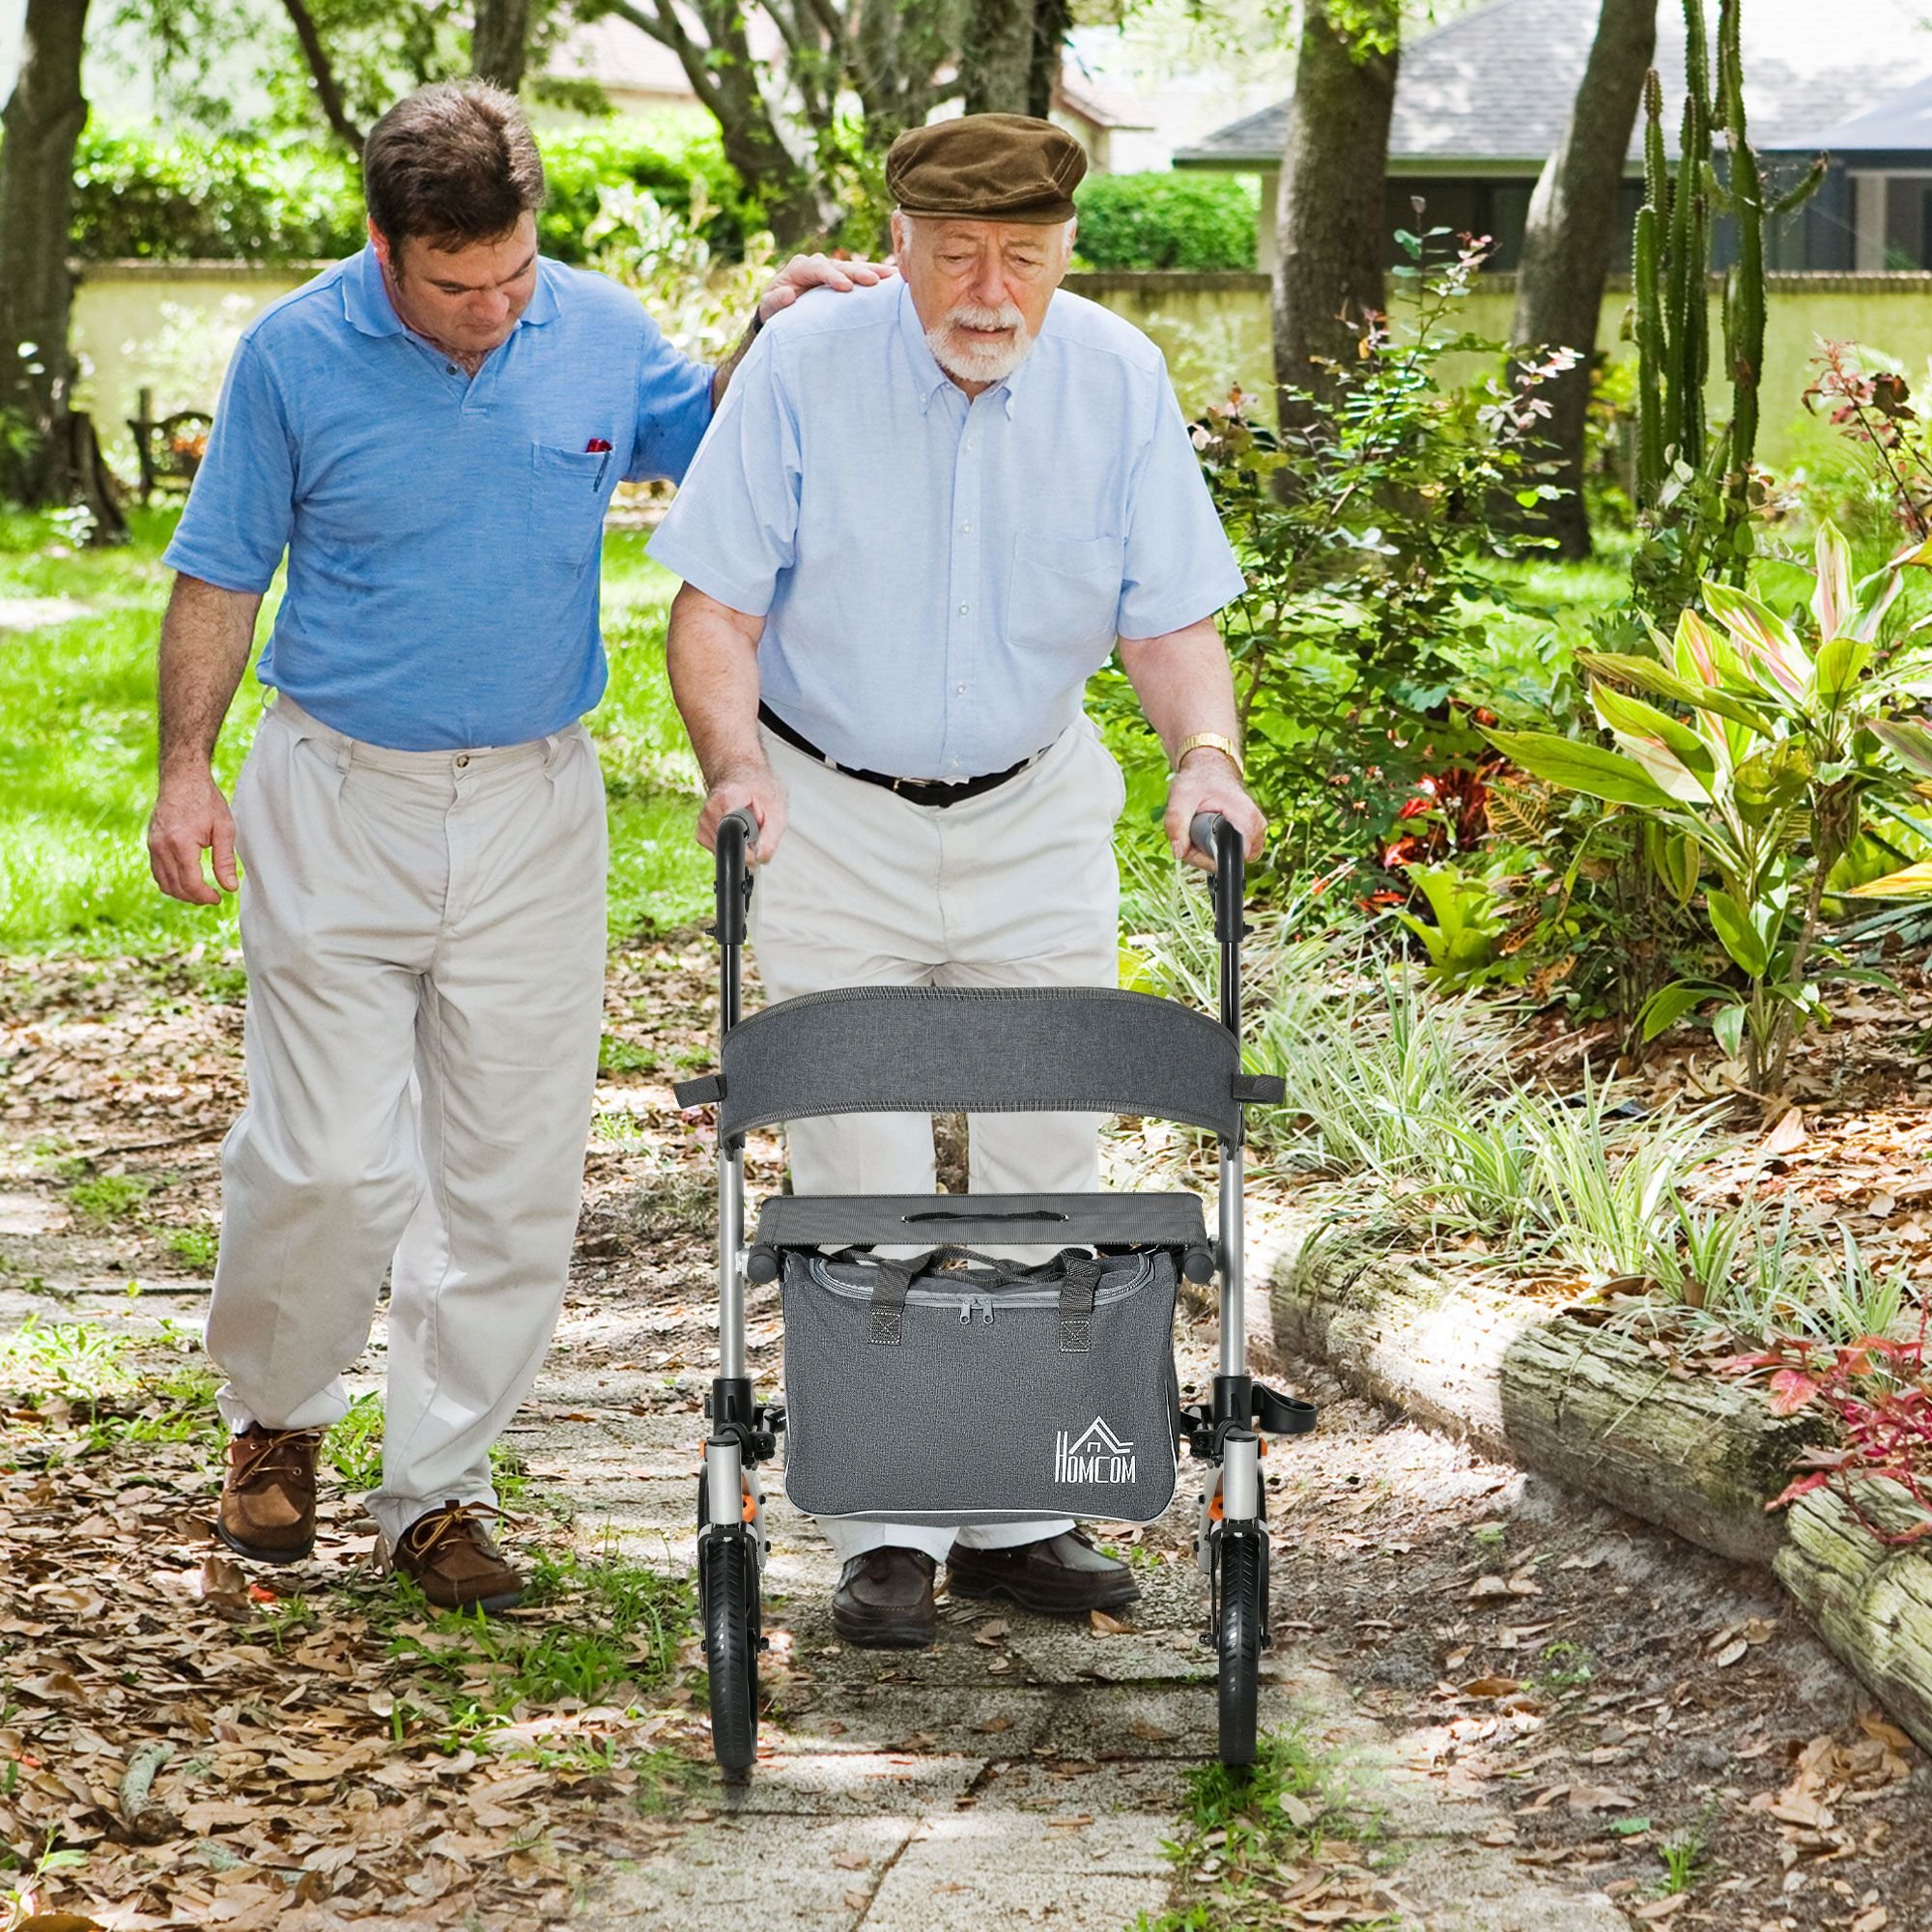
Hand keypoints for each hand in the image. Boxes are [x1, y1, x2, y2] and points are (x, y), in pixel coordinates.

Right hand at [148, 765, 239, 904]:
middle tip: (213, 897)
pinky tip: (187, 881)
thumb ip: (225, 860)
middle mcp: (162, 846)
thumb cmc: (205, 800)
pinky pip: (157, 871)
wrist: (181, 779)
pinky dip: (171, 881)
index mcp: (181, 843)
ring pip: (163, 882)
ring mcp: (153, 845)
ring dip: (182, 893)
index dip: (205, 896)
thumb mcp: (224, 828)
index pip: (190, 883)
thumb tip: (230, 887)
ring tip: (201, 892)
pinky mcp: (150, 843)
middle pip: (175, 887)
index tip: (219, 898)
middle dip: (195, 898)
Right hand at [698, 764, 787, 865]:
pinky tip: (738, 830)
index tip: (756, 853)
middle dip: (749, 846)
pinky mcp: (701, 833)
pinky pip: (720, 851)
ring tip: (748, 825)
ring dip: (741, 846)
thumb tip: (761, 859)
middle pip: (730, 846)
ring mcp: (703, 822)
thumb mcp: (776, 808)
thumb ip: (770, 836)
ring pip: (725, 852)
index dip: (746, 850)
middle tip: (758, 827)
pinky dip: (733, 846)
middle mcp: (710, 810)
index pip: (731, 832)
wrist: (742, 774)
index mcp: (728, 799)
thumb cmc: (760, 788)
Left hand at [757, 252, 897, 327]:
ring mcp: (831, 271)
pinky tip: (894, 280)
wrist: (781, 314)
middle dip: (858, 272)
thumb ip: (774, 302)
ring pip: (853, 268)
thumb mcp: (768, 308)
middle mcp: (817, 264)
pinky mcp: (842, 279)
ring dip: (873, 272)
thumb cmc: (774, 312)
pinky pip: (859, 277)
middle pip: (840, 265)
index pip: (818, 268)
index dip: (832, 276)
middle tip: (875, 281)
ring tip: (894, 276)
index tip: (846, 287)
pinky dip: (875, 278)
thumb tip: (787, 295)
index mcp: (799, 267)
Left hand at [1166, 750, 1265, 871]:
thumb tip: (1179, 853)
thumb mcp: (1180, 797)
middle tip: (1189, 837)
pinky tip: (1205, 836)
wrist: (1211, 769)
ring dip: (1208, 853)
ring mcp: (1256, 832)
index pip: (1233, 855)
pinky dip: (1215, 850)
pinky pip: (1233, 855)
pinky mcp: (1252, 836)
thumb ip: (1176, 824)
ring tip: (1196, 833)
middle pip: (1229, 861)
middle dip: (1204, 856)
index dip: (1207, 859)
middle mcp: (1256, 825)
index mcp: (1244, 815)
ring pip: (1230, 860)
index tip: (1191, 848)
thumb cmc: (1198, 781)